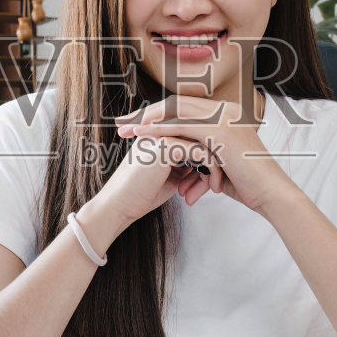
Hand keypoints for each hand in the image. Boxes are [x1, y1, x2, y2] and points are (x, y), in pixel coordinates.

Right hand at [90, 133, 217, 228]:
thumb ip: (186, 164)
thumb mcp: (170, 176)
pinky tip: (212, 186)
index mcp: (160, 134)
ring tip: (216, 188)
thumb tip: (209, 163)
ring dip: (215, 167)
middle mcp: (161, 130)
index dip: (209, 158)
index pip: (195, 137)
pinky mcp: (166, 145)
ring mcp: (163, 135)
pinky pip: (201, 152)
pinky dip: (211, 170)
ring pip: (205, 143)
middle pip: (202, 138)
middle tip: (218, 184)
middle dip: (215, 161)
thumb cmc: (141, 195)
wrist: (118, 206)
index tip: (215, 179)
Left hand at [114, 94, 294, 212]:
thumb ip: (202, 155)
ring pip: (176, 112)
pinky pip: (183, 126)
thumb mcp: (220, 163)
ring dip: (148, 121)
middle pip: (176, 104)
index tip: (135, 123)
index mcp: (225, 114)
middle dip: (146, 114)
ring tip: (125, 131)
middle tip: (122, 123)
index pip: (184, 107)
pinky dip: (160, 129)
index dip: (157, 113)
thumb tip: (184, 166)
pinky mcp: (221, 131)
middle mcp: (225, 110)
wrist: (271, 194)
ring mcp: (224, 118)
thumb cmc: (247, 184)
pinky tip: (142, 135)